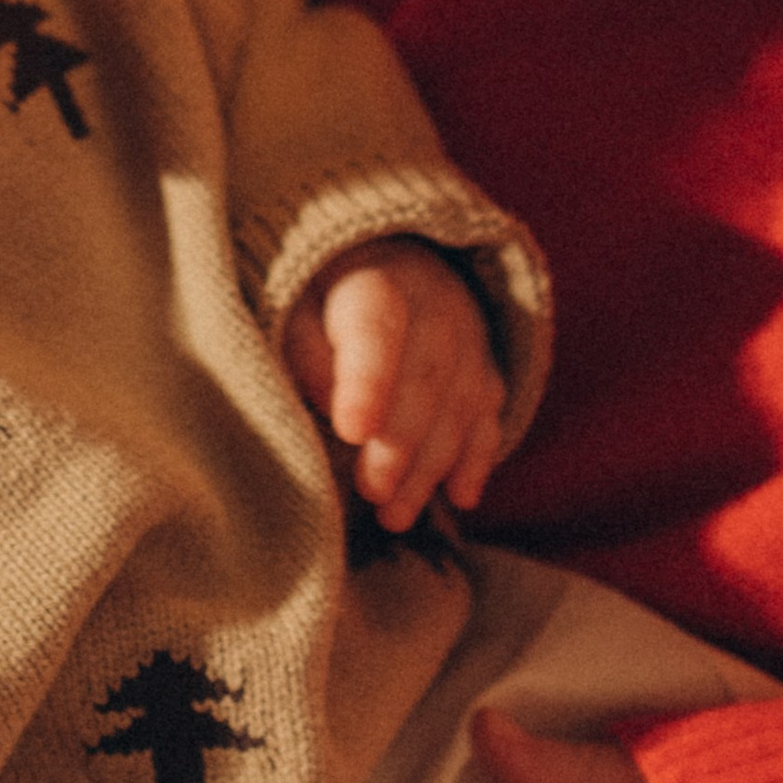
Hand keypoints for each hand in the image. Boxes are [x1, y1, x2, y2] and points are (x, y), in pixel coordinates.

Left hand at [285, 238, 506, 530]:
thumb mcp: (293, 307)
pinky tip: (460, 498)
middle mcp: (434, 304)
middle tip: (371, 492)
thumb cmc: (319, 299)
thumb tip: (329, 405)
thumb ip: (302, 351)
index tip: (351, 430)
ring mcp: (469, 338)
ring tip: (394, 516)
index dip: (368, 380)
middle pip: (426, 375)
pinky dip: (476, 460)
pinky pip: (489, 416)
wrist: (388, 266)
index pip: (376, 329)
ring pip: (460, 404)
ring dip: (430, 466)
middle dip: (400, 441)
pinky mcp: (486, 371)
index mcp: (375, 281)